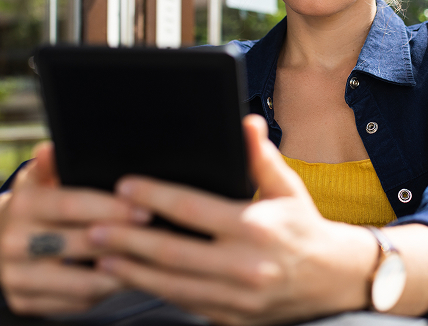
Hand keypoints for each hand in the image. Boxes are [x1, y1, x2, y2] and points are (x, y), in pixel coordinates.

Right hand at [0, 142, 152, 314]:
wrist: (1, 239)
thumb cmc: (39, 202)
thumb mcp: (41, 176)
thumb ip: (52, 163)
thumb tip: (53, 149)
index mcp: (22, 205)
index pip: (73, 205)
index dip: (112, 209)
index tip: (146, 211)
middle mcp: (13, 243)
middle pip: (81, 244)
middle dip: (124, 241)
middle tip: (159, 238)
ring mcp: (16, 277)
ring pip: (82, 283)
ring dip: (121, 273)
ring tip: (148, 261)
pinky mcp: (24, 303)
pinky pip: (76, 303)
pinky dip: (104, 293)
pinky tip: (125, 278)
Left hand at [88, 114, 377, 325]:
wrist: (334, 281)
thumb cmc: (304, 227)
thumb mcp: (288, 188)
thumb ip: (261, 156)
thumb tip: (246, 121)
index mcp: (255, 227)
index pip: (193, 209)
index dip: (155, 196)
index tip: (125, 184)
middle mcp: (245, 265)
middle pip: (172, 253)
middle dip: (128, 240)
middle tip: (92, 227)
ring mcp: (238, 299)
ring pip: (173, 286)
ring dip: (132, 271)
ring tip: (99, 256)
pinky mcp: (233, 319)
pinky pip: (186, 305)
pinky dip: (155, 292)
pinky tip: (131, 279)